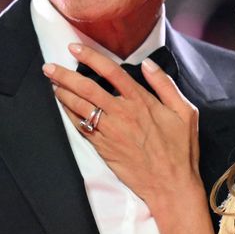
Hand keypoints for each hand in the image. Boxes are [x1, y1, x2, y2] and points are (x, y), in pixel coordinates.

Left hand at [43, 44, 200, 210]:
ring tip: (52, 84)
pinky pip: (80, 127)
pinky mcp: (103, 148)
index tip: (74, 48)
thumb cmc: (181, 150)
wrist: (171, 185)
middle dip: (64, 75)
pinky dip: (69, 114)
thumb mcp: (185, 112)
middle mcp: (122, 113)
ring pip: (79, 107)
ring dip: (63, 93)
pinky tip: (63, 106)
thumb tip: (147, 64)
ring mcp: (110, 132)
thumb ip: (165, 85)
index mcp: (141, 101)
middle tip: (48, 67)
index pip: (111, 72)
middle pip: (87, 88)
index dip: (90, 57)